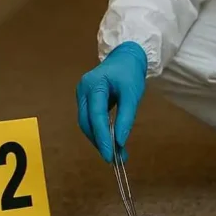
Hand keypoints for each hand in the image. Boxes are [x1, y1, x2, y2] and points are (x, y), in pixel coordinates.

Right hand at [76, 41, 147, 162]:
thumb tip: (120, 142)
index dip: (102, 137)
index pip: (96, 116)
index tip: (110, 155)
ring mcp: (82, 95)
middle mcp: (83, 90)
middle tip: (114, 158)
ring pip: (86, 123)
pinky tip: (109, 140)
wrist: (126, 57)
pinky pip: (90, 119)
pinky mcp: (86, 99)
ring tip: (115, 153)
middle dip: (99, 141)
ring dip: (98, 138)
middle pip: (87, 122)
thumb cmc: (130, 73)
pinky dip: (99, 130)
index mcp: (94, 85)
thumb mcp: (132, 94)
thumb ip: (126, 118)